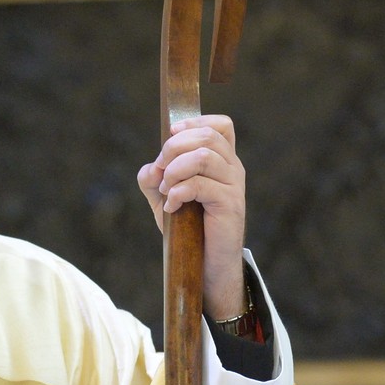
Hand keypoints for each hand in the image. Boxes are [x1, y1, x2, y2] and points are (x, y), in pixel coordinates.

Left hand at [137, 114, 246, 319]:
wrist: (204, 263)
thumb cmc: (186, 226)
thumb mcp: (163, 196)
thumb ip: (153, 178)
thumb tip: (150, 168)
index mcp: (222, 160)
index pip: (222, 125)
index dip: (195, 122)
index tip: (171, 135)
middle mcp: (232, 168)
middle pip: (207, 136)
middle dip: (173, 147)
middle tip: (160, 170)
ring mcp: (234, 186)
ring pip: (203, 156)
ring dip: (174, 170)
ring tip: (166, 189)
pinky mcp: (230, 205)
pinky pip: (200, 184)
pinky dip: (178, 192)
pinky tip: (171, 206)